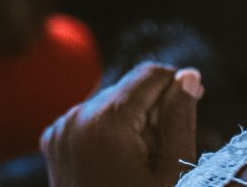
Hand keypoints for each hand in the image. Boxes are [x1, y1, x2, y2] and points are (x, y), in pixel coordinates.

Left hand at [43, 64, 202, 186]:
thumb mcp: (171, 172)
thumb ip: (179, 119)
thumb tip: (188, 75)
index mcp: (106, 122)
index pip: (150, 74)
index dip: (177, 87)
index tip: (193, 106)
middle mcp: (75, 116)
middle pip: (128, 88)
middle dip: (152, 111)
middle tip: (159, 154)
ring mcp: (59, 128)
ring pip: (109, 103)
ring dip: (130, 122)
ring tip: (136, 164)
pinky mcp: (52, 140)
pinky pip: (89, 119)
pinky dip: (108, 132)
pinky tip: (116, 164)